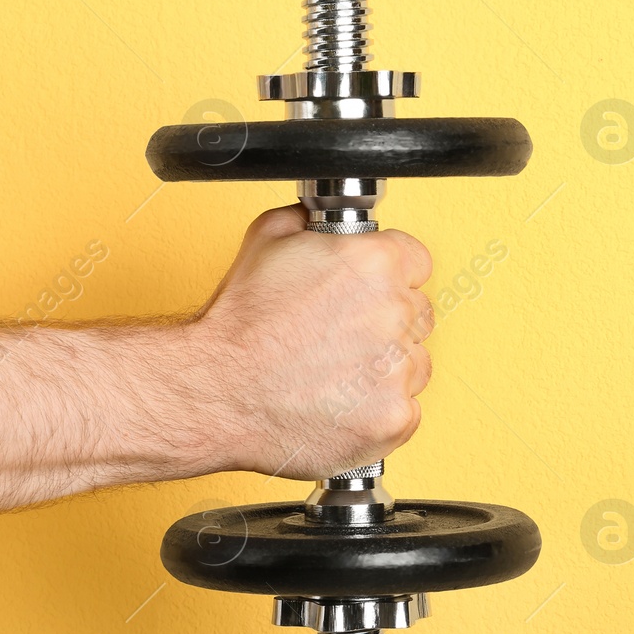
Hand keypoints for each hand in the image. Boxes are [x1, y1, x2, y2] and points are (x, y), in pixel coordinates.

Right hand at [191, 205, 434, 478]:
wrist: (216, 389)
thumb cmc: (239, 324)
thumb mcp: (266, 238)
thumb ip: (310, 219)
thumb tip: (321, 216)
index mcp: (374, 262)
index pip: (416, 262)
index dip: (390, 276)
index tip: (371, 292)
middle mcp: (393, 312)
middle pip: (417, 314)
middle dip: (386, 323)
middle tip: (341, 337)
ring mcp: (397, 369)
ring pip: (415, 365)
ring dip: (385, 370)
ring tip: (336, 374)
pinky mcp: (393, 417)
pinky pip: (407, 411)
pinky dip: (379, 412)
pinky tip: (342, 403)